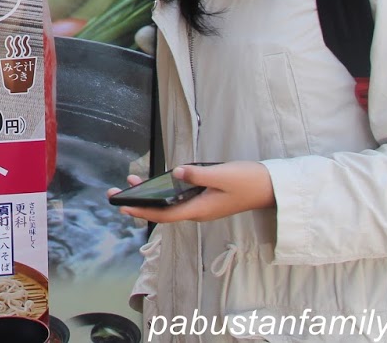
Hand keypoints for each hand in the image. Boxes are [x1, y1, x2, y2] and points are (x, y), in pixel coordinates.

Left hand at [107, 161, 275, 223]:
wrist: (270, 187)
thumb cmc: (248, 181)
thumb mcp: (222, 175)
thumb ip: (198, 175)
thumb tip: (176, 173)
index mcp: (200, 209)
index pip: (164, 214)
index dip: (142, 211)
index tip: (123, 206)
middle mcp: (198, 211)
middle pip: (163, 211)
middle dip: (139, 204)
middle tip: (116, 194)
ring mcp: (202, 206)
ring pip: (170, 204)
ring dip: (150, 196)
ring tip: (131, 183)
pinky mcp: (206, 199)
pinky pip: (179, 199)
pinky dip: (165, 192)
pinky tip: (157, 182)